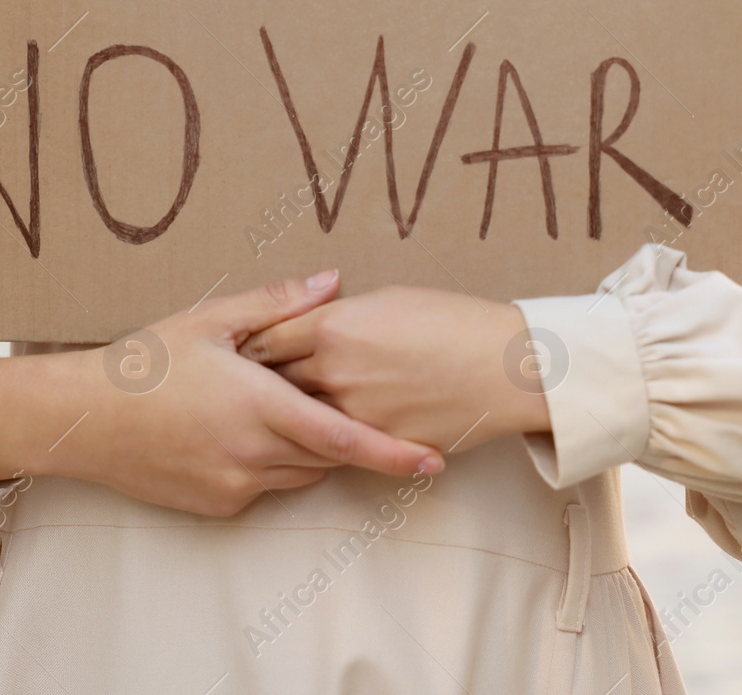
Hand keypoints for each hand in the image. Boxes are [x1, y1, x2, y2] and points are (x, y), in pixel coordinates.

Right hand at [0, 272, 445, 516]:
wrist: (81, 418)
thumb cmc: (145, 362)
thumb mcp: (210, 320)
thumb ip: (278, 304)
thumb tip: (333, 282)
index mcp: (257, 406)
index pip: (343, 439)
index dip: (392, 454)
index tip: (432, 461)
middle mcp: (250, 454)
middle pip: (327, 457)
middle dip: (345, 435)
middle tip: (347, 402)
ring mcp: (232, 485)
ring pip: (300, 475)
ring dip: (309, 449)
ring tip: (282, 407)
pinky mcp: (216, 504)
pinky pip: (266, 487)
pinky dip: (273, 463)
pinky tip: (243, 430)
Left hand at [241, 283, 550, 456]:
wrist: (505, 367)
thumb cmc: (453, 321)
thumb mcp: (389, 299)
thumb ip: (340, 315)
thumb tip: (312, 324)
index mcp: (333, 326)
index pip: (267, 338)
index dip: (249, 345)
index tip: (237, 350)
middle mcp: (334, 371)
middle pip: (272, 382)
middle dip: (255, 384)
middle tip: (236, 388)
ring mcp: (353, 412)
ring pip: (298, 419)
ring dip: (283, 417)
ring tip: (265, 415)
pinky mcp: (376, 443)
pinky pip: (334, 443)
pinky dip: (321, 438)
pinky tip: (313, 435)